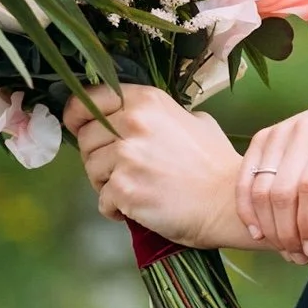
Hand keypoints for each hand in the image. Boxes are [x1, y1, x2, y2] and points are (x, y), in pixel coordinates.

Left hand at [64, 85, 248, 248]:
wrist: (228, 202)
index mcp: (146, 101)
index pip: (88, 99)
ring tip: (138, 188)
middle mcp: (132, 123)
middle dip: (98, 155)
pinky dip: (116, 208)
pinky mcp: (123, 189)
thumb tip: (138, 118)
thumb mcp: (196, 121)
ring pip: (91, 170)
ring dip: (107, 183)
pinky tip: (139, 207)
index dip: (78, 115)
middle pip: (86, 138)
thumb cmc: (216, 165)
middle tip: (125, 169)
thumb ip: (161, 115)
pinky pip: (102, 200)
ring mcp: (126, 156)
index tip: (80, 126)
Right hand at [237, 94, 307, 261]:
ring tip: (284, 249)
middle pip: (283, 192)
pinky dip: (248, 208)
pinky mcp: (264, 138)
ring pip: (261, 188)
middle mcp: (307, 128)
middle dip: (288, 232)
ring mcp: (282, 131)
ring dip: (268, 225)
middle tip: (299, 257)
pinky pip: (245, 178)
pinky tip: (259, 232)